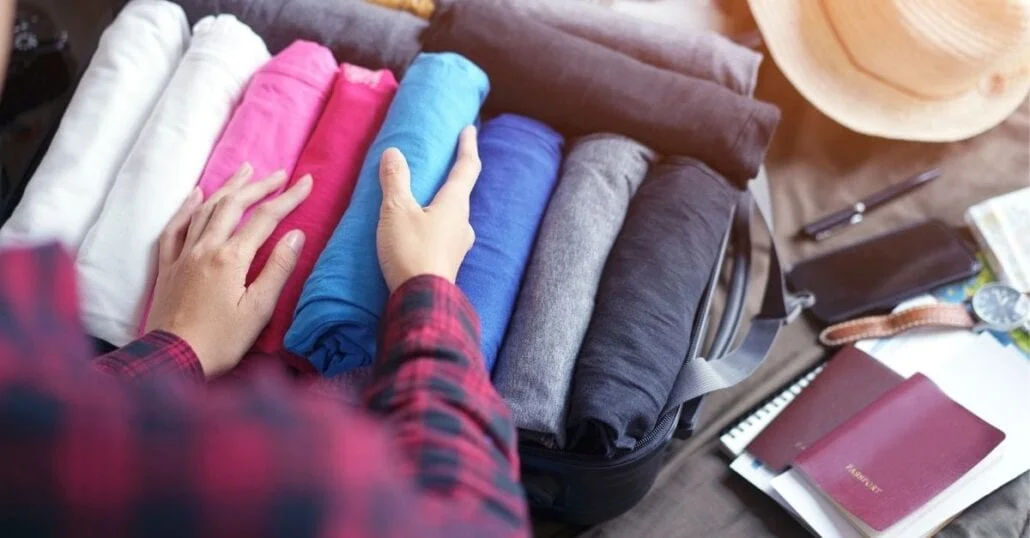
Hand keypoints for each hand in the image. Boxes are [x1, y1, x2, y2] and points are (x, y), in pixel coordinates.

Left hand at [145, 164, 312, 376]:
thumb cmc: (222, 340)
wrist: (172, 359)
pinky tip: (195, 195)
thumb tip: (295, 234)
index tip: (306, 182)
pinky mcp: (168, 267)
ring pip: (205, 210)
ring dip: (227, 188)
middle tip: (280, 173)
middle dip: (259, 186)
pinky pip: (175, 228)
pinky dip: (187, 207)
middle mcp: (205, 248)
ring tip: (245, 171)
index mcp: (231, 258)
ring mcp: (183, 255)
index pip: (265, 218)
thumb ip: (277, 268)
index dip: (288, 198)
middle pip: (234, 205)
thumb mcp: (259, 310)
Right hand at [377, 125, 480, 291]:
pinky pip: (443, 235)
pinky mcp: (448, 263)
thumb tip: (394, 153)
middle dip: (452, 178)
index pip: (467, 168)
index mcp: (455, 204)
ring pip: (452, 217)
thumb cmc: (412, 251)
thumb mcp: (397, 211)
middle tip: (442, 166)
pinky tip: (420, 232)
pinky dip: (433, 226)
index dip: (467, 146)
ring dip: (441, 205)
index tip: (469, 129)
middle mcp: (463, 223)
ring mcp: (458, 246)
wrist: (422, 302)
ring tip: (424, 200)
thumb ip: (395, 181)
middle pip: (460, 194)